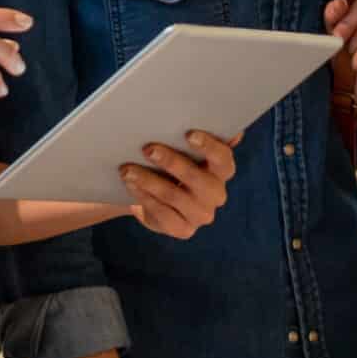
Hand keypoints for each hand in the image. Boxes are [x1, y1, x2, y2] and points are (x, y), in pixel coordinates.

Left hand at [121, 130, 239, 239]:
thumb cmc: (173, 166)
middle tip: (147, 149)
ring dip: (149, 180)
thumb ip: (198, 136)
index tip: (189, 134)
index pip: (223, 158)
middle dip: (172, 162)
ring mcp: (201, 215)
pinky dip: (144, 197)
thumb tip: (228, 128)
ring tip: (127, 169)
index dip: (209, 147)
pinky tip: (131, 185)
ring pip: (175, 196)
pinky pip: (162, 213)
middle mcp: (216, 195)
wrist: (156, 198)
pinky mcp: (183, 230)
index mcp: (222, 171)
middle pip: (198, 179)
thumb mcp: (184, 151)